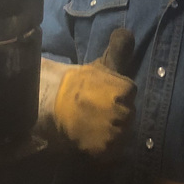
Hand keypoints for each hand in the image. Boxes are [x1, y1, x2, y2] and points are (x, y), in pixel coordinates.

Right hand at [48, 29, 135, 157]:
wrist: (52, 103)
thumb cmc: (79, 83)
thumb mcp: (101, 64)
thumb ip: (119, 49)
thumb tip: (128, 32)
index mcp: (126, 89)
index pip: (130, 96)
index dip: (118, 97)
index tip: (103, 96)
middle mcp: (123, 111)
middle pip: (129, 117)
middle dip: (117, 115)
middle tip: (98, 112)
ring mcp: (114, 132)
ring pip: (123, 135)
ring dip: (113, 132)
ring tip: (95, 124)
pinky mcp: (104, 150)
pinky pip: (113, 152)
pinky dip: (105, 148)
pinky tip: (93, 137)